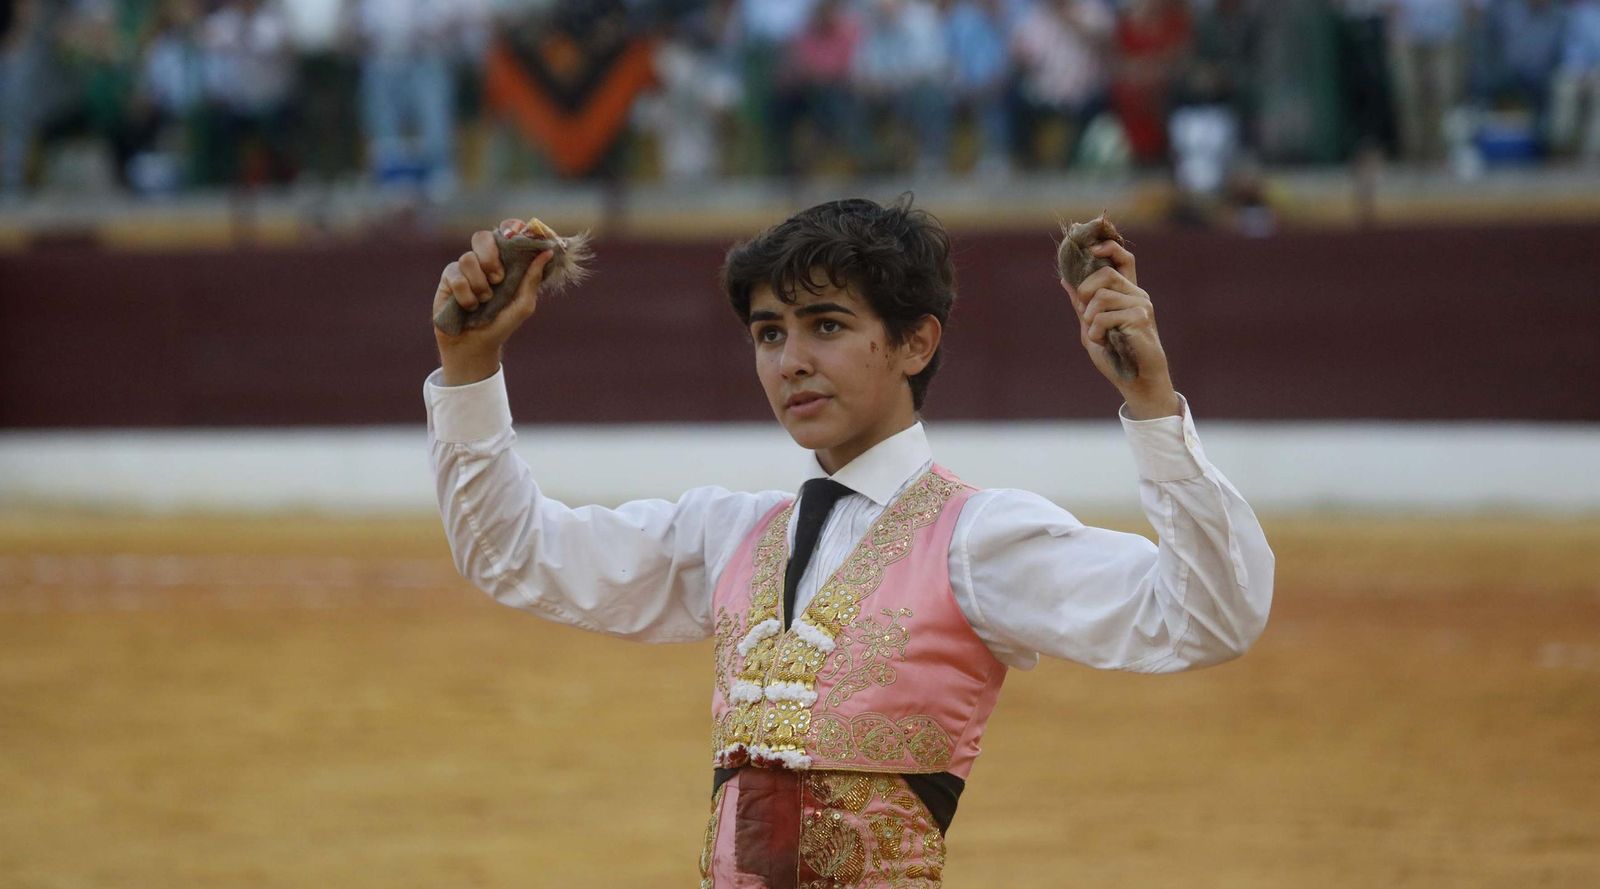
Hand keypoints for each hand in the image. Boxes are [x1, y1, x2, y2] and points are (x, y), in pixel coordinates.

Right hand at [433, 219, 554, 385]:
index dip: (510, 228)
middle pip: (482, 237)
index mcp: (505, 261)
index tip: (515, 235)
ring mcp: (465, 268)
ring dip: (479, 284)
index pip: (506, 233)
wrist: (476, 345)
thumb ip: (532, 278)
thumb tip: (547, 253)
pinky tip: (469, 307)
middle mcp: (484, 261)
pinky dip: (465, 295)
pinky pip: (455, 276)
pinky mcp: (448, 279)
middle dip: (490, 256)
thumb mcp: (523, 304)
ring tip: (484, 301)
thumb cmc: (502, 324)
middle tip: (498, 278)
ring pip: (468, 258)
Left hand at [1060, 240, 1179, 418]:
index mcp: (1127, 293)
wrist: (1137, 381)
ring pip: (1101, 297)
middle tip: (1085, 313)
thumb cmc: (1116, 355)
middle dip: (1086, 291)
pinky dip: (1096, 332)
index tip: (1091, 249)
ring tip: (1098, 336)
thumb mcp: (1091, 327)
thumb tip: (1065, 280)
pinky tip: (1105, 343)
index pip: (1123, 259)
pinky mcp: (1140, 318)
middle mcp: (1137, 294)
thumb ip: (1081, 305)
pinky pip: (1103, 317)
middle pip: (1105, 274)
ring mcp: (1141, 305)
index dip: (1108, 248)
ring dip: (1090, 320)